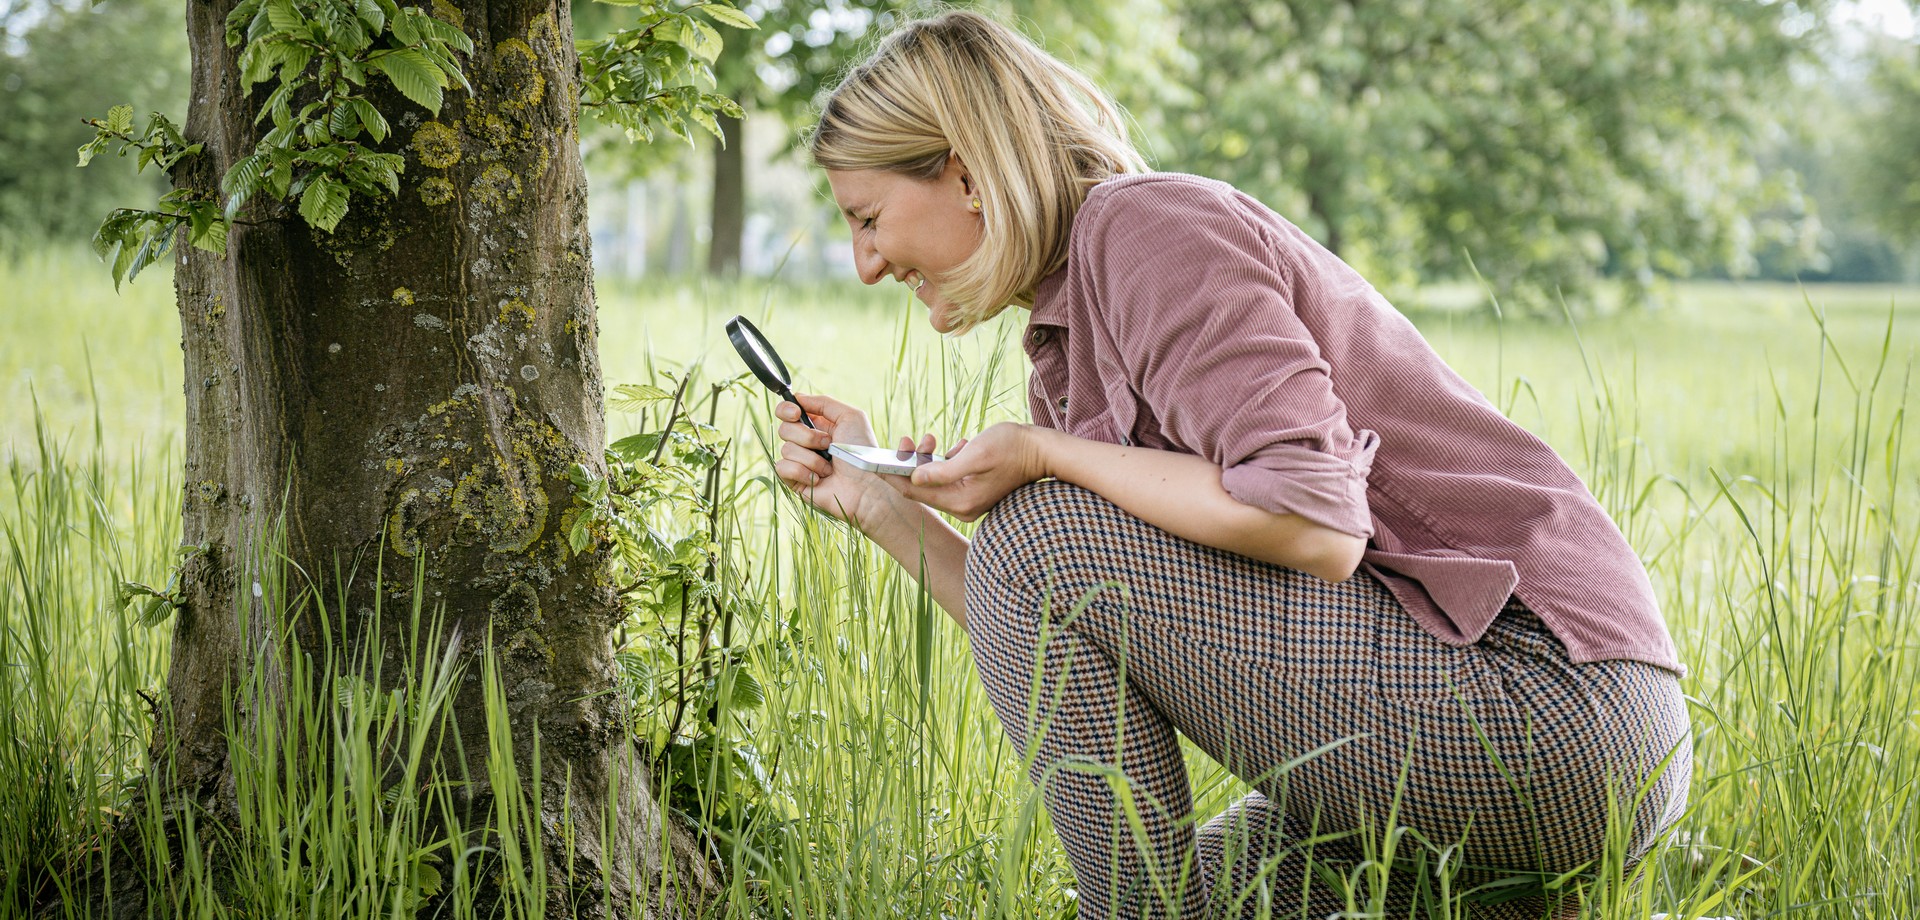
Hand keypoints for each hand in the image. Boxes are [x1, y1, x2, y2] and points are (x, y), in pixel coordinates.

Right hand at [772, 392, 898, 525]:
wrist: (866, 486)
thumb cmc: (863, 452)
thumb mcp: (851, 417)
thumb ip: (824, 403)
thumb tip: (797, 398)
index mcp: (818, 426)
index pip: (787, 411)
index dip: (786, 409)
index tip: (796, 413)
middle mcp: (807, 443)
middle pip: (784, 428)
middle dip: (807, 436)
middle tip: (827, 444)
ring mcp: (800, 463)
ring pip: (785, 449)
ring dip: (811, 458)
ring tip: (829, 468)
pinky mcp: (796, 482)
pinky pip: (782, 468)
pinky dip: (802, 472)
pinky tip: (819, 479)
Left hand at [883, 422, 1048, 521]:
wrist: (1043, 451)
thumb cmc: (1013, 448)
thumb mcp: (975, 454)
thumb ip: (944, 470)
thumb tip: (915, 478)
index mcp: (961, 501)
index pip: (916, 493)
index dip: (894, 476)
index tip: (875, 461)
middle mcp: (963, 506)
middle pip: (922, 488)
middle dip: (909, 464)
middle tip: (907, 440)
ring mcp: (970, 500)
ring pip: (934, 480)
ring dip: (929, 459)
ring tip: (932, 439)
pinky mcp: (976, 491)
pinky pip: (949, 476)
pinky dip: (947, 460)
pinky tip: (960, 445)